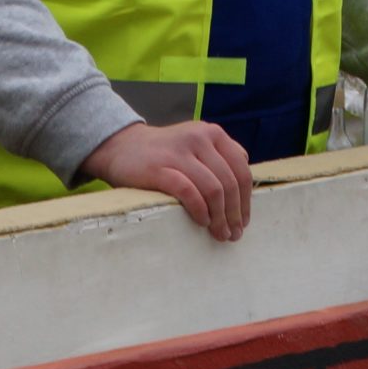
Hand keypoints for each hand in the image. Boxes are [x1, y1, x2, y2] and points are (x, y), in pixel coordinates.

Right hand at [80, 121, 255, 239]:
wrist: (121, 146)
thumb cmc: (163, 153)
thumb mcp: (196, 144)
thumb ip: (220, 157)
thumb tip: (245, 187)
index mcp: (213, 134)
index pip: (241, 169)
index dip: (246, 200)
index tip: (243, 221)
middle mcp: (200, 138)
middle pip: (229, 182)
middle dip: (235, 213)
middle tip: (234, 234)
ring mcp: (179, 152)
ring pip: (213, 189)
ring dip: (220, 217)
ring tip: (220, 234)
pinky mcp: (160, 168)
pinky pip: (189, 192)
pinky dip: (200, 210)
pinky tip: (202, 223)